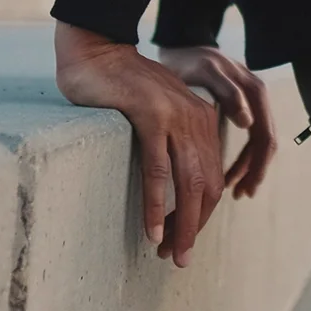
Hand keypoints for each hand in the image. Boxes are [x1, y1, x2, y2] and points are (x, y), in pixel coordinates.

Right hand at [54, 22, 225, 265]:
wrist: (98, 52)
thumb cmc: (121, 89)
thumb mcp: (158, 115)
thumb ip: (172, 141)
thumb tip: (173, 188)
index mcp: (202, 120)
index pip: (212, 178)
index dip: (200, 215)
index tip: (182, 240)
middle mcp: (196, 119)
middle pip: (206, 186)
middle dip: (194, 227)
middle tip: (178, 258)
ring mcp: (175, 116)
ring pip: (187, 182)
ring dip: (181, 224)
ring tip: (169, 252)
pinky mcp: (150, 115)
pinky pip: (158, 169)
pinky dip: (157, 204)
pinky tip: (152, 229)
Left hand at [157, 43, 277, 198]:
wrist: (183, 44)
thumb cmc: (190, 59)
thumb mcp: (206, 71)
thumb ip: (228, 92)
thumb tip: (248, 123)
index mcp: (254, 92)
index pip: (265, 137)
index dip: (257, 166)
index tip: (246, 188)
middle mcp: (257, 99)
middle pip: (265, 143)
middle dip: (255, 172)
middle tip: (241, 194)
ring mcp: (251, 103)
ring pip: (258, 143)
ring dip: (249, 168)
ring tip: (236, 191)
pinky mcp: (240, 108)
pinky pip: (249, 138)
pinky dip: (241, 157)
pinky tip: (228, 174)